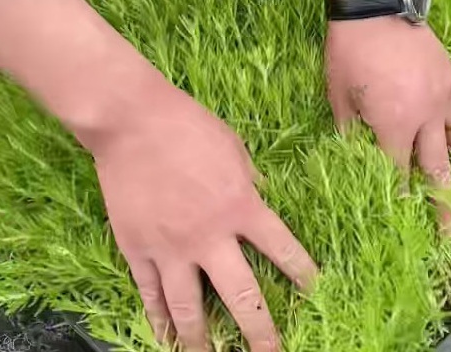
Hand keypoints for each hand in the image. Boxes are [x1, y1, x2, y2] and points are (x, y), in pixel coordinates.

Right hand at [92, 83, 316, 350]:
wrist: (133, 121)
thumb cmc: (190, 127)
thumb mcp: (235, 149)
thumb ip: (250, 183)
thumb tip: (262, 200)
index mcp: (241, 207)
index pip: (283, 250)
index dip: (303, 274)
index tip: (317, 295)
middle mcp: (210, 237)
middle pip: (241, 297)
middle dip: (260, 332)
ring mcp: (170, 248)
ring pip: (190, 309)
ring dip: (203, 341)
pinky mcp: (137, 248)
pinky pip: (150, 294)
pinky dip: (159, 320)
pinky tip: (166, 339)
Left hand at [325, 16, 450, 233]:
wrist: (375, 7)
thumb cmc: (348, 52)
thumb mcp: (338, 96)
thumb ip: (349, 131)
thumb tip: (352, 157)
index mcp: (391, 125)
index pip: (397, 172)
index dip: (399, 197)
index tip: (403, 219)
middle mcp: (422, 119)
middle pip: (434, 170)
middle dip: (442, 204)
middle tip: (449, 234)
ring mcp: (441, 101)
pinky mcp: (450, 84)